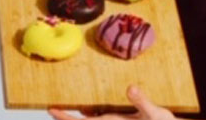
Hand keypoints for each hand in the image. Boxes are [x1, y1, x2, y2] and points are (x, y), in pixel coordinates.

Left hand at [48, 85, 175, 119]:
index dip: (66, 118)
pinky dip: (90, 114)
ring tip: (63, 108)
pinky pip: (99, 118)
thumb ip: (141, 101)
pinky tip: (87, 109)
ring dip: (77, 116)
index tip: (51, 110)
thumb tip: (130, 88)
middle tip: (52, 108)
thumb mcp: (153, 113)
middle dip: (66, 117)